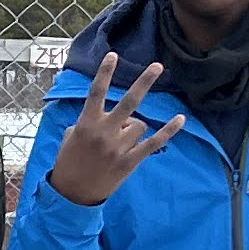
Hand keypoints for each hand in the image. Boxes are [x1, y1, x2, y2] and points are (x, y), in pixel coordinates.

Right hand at [42, 60, 187, 205]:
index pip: (96, 92)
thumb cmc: (69, 162)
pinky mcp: (130, 161)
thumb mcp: (70, 138)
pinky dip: (168, 131)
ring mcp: (119, 148)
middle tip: (157, 66)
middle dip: (144, 82)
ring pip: (139, 124)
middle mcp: (104, 133)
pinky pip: (154, 143)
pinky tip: (180, 119)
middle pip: (129, 102)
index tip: (113, 55)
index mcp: (86, 124)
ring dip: (133, 127)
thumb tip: (106, 117)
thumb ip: (88, 123)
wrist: (72, 194)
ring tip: (119, 141)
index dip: (104, 73)